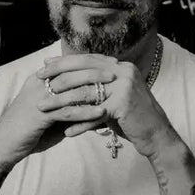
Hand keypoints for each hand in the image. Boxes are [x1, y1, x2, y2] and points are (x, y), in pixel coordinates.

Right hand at [0, 72, 107, 172]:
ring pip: (71, 87)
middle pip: (71, 70)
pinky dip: (86, 111)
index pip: (67, 64)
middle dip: (95, 69)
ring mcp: (38, 98)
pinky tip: (102, 112)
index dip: (89, 62)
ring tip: (114, 88)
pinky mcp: (40, 115)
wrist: (2, 146)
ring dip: (94, 87)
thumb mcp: (49, 112)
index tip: (109, 63)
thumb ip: (66, 104)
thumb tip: (90, 102)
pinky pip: (67, 110)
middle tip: (116, 70)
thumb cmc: (27, 131)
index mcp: (39, 79)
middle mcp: (38, 84)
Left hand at [38, 54, 178, 158]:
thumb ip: (97, 87)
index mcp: (120, 66)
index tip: (44, 64)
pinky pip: (95, 114)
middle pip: (83, 70)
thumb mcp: (114, 97)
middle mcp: (123, 71)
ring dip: (62, 102)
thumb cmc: (132, 118)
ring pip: (85, 92)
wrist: (158, 136)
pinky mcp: (124, 104)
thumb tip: (70, 80)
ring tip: (43, 108)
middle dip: (58, 75)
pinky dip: (80, 124)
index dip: (64, 61)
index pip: (87, 59)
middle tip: (36, 79)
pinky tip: (66, 132)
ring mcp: (125, 86)